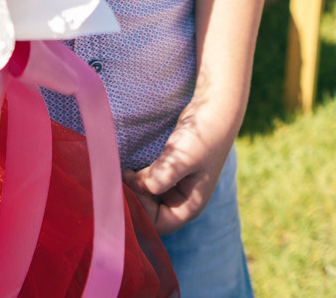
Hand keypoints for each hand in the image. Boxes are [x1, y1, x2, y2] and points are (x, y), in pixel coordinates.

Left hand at [123, 102, 236, 235]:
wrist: (213, 110)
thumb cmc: (202, 137)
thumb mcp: (183, 158)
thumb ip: (163, 176)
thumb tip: (138, 187)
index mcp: (190, 206)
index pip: (158, 224)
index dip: (141, 209)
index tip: (131, 183)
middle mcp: (182, 201)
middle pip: (150, 215)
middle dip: (135, 200)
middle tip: (121, 177)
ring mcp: (175, 187)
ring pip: (148, 200)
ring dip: (134, 190)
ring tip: (122, 172)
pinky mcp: (168, 173)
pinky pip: (149, 185)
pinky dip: (137, 180)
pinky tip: (128, 168)